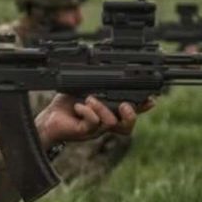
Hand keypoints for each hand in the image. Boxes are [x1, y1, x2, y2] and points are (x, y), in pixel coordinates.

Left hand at [34, 95, 154, 147]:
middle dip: (132, 115)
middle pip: (127, 127)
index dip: (143, 108)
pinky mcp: (83, 132)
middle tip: (125, 105)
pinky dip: (87, 112)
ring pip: (111, 123)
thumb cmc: (67, 104)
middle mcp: (104, 123)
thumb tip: (111, 70)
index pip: (130, 112)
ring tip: (90, 98)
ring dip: (102, 108)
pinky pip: (92, 123)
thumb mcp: (85, 90)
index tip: (151, 99)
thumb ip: (100, 84)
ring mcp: (95, 130)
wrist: (49, 118)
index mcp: (108, 113)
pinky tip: (79, 106)